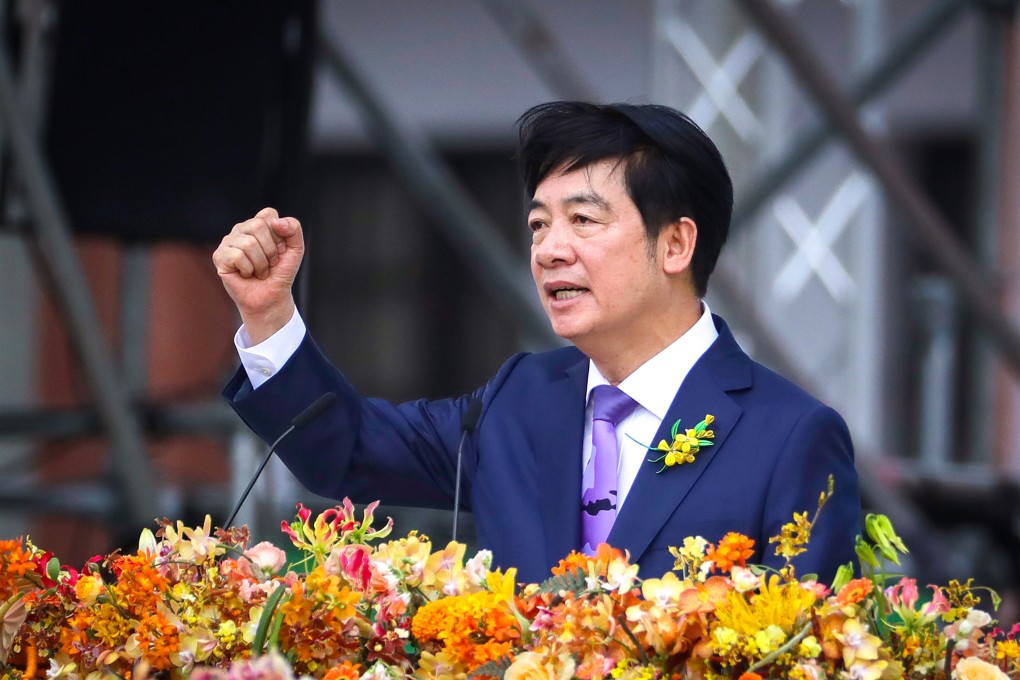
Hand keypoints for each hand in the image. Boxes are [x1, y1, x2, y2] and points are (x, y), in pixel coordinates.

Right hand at [213, 207, 303, 343]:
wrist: (271, 297)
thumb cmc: (280, 272)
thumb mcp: (296, 249)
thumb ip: (293, 229)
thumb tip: (276, 222)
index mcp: (258, 223)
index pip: (268, 214)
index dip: (279, 235)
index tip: (280, 250)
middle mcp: (241, 229)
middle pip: (257, 226)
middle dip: (270, 250)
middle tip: (270, 263)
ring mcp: (228, 242)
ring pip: (248, 243)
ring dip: (261, 263)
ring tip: (259, 271)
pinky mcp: (219, 256)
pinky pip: (237, 256)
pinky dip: (248, 270)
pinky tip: (247, 274)